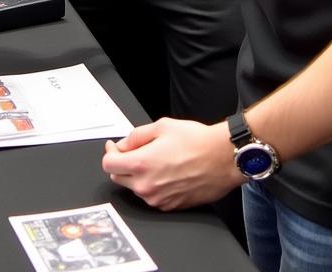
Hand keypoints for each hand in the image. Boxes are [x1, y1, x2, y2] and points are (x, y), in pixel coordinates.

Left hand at [101, 119, 239, 210]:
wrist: (223, 159)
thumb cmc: (197, 141)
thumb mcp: (162, 126)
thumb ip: (136, 136)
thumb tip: (123, 145)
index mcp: (141, 164)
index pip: (108, 165)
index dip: (110, 152)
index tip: (114, 147)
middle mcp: (147, 186)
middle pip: (118, 178)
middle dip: (122, 163)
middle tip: (133, 150)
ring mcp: (158, 199)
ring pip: (135, 188)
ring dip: (137, 174)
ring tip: (156, 159)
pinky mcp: (170, 206)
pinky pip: (152, 196)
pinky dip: (152, 184)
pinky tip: (166, 171)